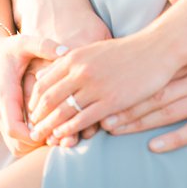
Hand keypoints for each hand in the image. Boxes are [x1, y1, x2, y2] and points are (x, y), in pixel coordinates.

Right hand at [0, 32, 58, 157]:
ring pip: (17, 147)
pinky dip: (32, 144)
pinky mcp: (5, 122)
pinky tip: (50, 131)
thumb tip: (66, 51)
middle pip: (17, 144)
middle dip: (41, 144)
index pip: (14, 128)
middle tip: (64, 137)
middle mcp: (0, 112)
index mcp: (5, 95)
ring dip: (37, 146)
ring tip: (59, 135)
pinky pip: (17, 143)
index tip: (56, 130)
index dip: (35, 135)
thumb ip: (44, 46)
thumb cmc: (8, 50)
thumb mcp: (24, 42)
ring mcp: (1, 120)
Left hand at [25, 0, 185, 141]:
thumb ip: (68, 63)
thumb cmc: (123, 51)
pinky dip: (71, 129)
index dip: (34, 101)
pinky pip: (84, 118)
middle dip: (38, 117)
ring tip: (43, 138)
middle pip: (49, 99)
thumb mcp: (91, 50)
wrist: (155, 49)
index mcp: (73, 58)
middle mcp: (80, 71)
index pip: (43, 83)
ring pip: (64, 111)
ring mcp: (96, 86)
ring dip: (50, 127)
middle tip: (32, 131)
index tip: (31, 114)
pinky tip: (64, 137)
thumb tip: (43, 77)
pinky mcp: (112, 100)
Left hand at [102, 31, 186, 152]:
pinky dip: (175, 138)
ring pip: (168, 111)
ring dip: (139, 121)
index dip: (124, 79)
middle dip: (123, 104)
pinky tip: (155, 146)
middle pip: (152, 92)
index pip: (151, 70)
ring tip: (114, 129)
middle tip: (95, 114)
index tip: (101, 85)